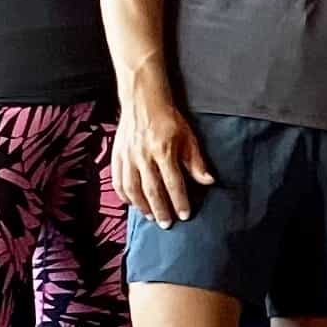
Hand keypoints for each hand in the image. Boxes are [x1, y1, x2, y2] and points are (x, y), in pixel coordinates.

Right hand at [111, 91, 213, 226]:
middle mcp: (143, 155)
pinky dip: (125, 195)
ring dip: (142, 206)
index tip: (184, 216)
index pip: (173, 182)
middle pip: (152, 190)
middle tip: (167, 224)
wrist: (143, 101)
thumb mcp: (188, 137)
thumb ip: (196, 162)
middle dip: (160, 209)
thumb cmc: (168, 120)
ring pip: (132, 188)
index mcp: (163, 150)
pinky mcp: (117, 155)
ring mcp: (128, 156)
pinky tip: (132, 204)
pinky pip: (118, 181)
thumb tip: (208, 181)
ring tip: (151, 217)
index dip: (179, 201)